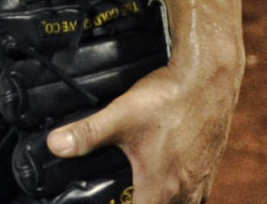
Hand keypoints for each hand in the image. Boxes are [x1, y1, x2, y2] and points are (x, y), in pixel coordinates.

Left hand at [45, 54, 240, 203]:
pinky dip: (183, 197)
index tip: (113, 202)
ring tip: (145, 192)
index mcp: (160, 189)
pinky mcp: (211, 166)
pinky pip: (198, 196)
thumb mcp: (122, 115)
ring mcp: (201, 180)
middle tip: (124, 195)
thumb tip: (55, 145)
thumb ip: (88, 133)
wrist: (210, 76)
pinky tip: (173, 181)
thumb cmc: (169, 98)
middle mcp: (185, 192)